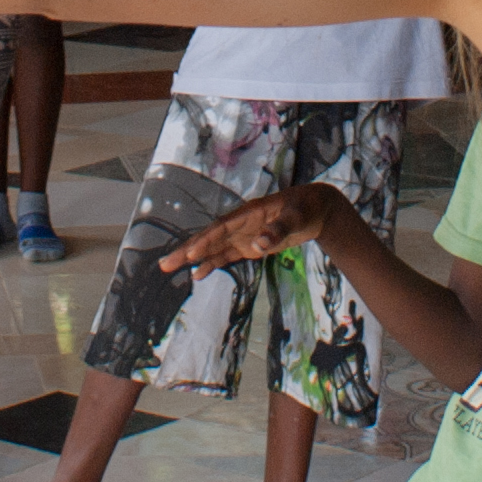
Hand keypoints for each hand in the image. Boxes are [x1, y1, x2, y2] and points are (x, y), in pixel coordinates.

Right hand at [160, 182, 350, 275]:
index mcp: (248, 213)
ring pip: (213, 248)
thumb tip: (259, 245)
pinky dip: (212, 263)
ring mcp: (243, 235)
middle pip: (209, 238)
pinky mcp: (249, 245)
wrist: (316, 209)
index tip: (190, 252)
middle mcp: (240, 224)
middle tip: (165, 264)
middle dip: (187, 250)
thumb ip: (278, 230)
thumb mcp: (296, 217)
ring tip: (170, 268)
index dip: (205, 240)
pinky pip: (226, 255)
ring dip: (193, 258)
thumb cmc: (305, 208)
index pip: (221, 228)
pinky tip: (198, 274)